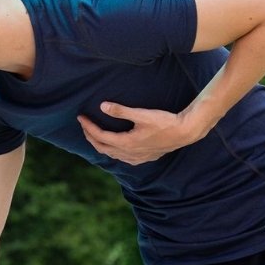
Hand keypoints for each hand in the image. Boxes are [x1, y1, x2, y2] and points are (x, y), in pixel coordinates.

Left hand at [78, 102, 204, 164]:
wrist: (184, 133)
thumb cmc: (164, 121)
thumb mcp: (141, 114)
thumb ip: (121, 111)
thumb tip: (102, 106)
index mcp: (126, 143)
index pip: (99, 136)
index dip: (88, 127)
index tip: (80, 117)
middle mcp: (129, 154)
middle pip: (102, 147)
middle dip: (90, 136)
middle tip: (84, 125)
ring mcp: (136, 158)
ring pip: (111, 154)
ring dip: (100, 144)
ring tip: (94, 134)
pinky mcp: (143, 158)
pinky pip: (121, 158)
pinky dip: (112, 151)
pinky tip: (114, 146)